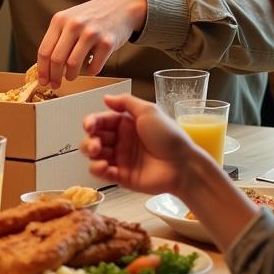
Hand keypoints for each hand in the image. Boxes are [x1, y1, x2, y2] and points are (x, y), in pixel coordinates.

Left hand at [36, 0, 147, 87]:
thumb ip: (58, 38)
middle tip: (55, 85)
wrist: (122, 6)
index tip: (43, 81)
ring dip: (70, 75)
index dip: (42, 70)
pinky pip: (93, 67)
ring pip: (72, 64)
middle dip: (54, 77)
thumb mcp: (70, 19)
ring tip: (71, 76)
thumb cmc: (93, 17)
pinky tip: (89, 67)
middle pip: (56, 60)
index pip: (45, 50)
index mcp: (60, 20)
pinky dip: (89, 71)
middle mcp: (74, 25)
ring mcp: (91, 33)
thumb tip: (47, 66)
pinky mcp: (107, 42)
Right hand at [80, 93, 195, 194]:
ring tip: (98, 154)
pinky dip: (97, 169)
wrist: (183, 166)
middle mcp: (121, 140)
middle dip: (89, 139)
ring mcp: (120, 159)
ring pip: (93, 155)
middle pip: (94, 137)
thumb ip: (126, 102)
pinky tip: (104, 166)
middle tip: (96, 144)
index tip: (90, 126)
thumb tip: (106, 97)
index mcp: (126, 124)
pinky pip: (101, 172)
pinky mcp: (121, 176)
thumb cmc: (169, 137)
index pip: (100, 121)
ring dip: (91, 153)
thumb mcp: (149, 112)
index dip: (91, 122)